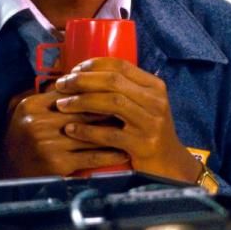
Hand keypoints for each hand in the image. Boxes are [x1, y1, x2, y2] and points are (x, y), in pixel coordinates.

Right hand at [0, 86, 129, 177]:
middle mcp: (39, 122)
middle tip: (131, 106)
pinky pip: (91, 157)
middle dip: (110, 108)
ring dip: (115, 131)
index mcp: (32, 105)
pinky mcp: (58, 164)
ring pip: (91, 133)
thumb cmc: (21, 138)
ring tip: (133, 127)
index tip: (115, 89)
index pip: (70, 92)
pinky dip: (110, 154)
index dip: (94, 90)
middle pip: (84, 110)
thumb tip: (73, 76)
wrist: (6, 173)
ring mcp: (49, 144)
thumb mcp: (23, 111)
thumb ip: (45, 95)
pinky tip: (124, 151)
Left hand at [54, 58, 201, 181]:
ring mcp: (151, 123)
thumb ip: (123, 89)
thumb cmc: (147, 131)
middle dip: (82, 81)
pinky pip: (110, 135)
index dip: (93, 65)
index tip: (73, 70)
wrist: (169, 164)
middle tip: (62, 85)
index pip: (121, 66)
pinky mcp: (143, 145)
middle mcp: (155, 102)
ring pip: (112, 103)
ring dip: (82, 101)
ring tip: (61, 104)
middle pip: (113, 81)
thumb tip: (83, 74)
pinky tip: (71, 130)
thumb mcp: (143, 105)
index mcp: (154, 87)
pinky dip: (87, 131)